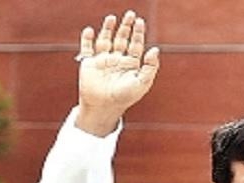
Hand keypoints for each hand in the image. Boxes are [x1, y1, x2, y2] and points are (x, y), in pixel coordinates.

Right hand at [75, 10, 159, 135]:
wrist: (104, 107)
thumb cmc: (125, 97)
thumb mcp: (142, 83)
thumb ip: (150, 67)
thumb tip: (156, 49)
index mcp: (131, 65)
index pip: (136, 45)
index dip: (138, 33)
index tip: (140, 22)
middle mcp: (117, 60)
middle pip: (122, 39)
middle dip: (126, 27)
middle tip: (130, 14)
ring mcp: (103, 61)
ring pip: (106, 40)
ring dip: (108, 29)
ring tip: (112, 17)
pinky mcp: (89, 64)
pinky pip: (87, 48)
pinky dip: (87, 39)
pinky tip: (91, 31)